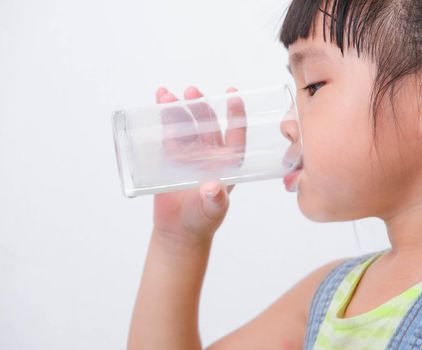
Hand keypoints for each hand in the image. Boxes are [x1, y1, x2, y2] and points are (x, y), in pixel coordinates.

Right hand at [153, 86, 246, 245]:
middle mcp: (211, 155)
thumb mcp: (211, 209)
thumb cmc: (201, 220)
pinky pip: (168, 132)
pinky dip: (163, 117)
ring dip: (179, 109)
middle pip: (208, 125)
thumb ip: (214, 200)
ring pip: (187, 125)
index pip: (236, 135)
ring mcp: (190, 154)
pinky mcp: (171, 156)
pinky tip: (158, 100)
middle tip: (191, 92)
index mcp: (227, 163)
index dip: (236, 115)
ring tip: (167, 95)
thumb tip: (213, 187)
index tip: (233, 94)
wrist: (178, 229)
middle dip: (200, 107)